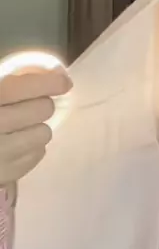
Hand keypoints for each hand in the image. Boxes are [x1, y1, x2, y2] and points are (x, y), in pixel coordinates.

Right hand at [0, 68, 71, 187]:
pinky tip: (16, 145)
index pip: (24, 86)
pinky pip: (36, 156)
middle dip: (41, 105)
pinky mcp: (4, 175)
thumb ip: (6, 83)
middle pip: (42, 109)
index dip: (49, 81)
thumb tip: (48, 73)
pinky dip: (31, 149)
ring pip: (44, 134)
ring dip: (37, 128)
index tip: (63, 82)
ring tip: (22, 129)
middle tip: (31, 107)